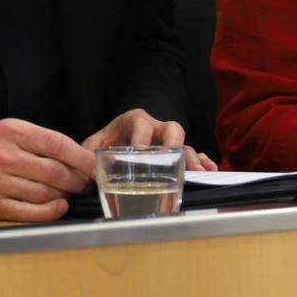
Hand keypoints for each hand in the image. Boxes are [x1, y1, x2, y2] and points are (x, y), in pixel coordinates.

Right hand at [0, 118, 94, 221]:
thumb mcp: (5, 133)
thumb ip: (37, 142)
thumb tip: (76, 159)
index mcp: (9, 131)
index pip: (57, 144)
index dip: (81, 158)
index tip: (95, 167)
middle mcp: (2, 155)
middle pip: (54, 172)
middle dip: (77, 181)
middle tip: (85, 184)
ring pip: (45, 193)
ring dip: (64, 196)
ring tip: (70, 195)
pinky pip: (29, 212)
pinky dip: (50, 212)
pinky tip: (58, 207)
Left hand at [79, 108, 218, 171]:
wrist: (113, 148)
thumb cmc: (104, 144)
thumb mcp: (92, 146)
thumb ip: (86, 156)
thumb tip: (87, 174)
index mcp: (133, 122)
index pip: (139, 122)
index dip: (140, 135)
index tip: (139, 149)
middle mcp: (154, 130)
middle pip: (170, 129)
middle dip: (173, 142)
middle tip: (173, 157)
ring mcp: (168, 143)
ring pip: (184, 145)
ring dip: (192, 158)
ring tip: (199, 171)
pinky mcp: (176, 156)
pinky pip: (193, 156)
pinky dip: (202, 163)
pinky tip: (209, 171)